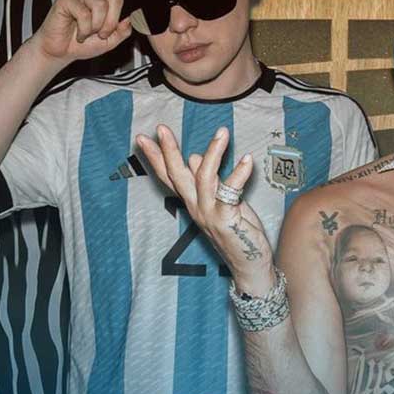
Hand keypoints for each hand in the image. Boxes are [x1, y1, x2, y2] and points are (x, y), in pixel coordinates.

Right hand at [32, 0, 146, 63]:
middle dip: (111, 22)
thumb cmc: (83, 44)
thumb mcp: (111, 40)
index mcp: (105, 0)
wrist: (61, 51)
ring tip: (87, 32)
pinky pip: (85, 13)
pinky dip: (84, 29)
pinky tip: (78, 32)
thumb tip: (131, 18)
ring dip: (96, 26)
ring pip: (101, 5)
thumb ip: (123, 30)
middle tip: (101, 33)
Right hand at [136, 125, 276, 293]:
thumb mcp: (221, 201)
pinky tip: (248, 160)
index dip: (156, 157)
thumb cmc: (238, 230)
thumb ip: (207, 181)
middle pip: (177, 175)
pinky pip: (229, 192)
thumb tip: (194, 156)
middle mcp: (196, 207)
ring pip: (203, 178)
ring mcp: (209, 214)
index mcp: (193, 202)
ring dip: (213, 152)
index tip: (144, 137)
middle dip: (168, 151)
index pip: (169, 176)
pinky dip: (239, 174)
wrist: (249, 265)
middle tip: (161, 129)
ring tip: (222, 132)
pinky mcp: (226, 220)